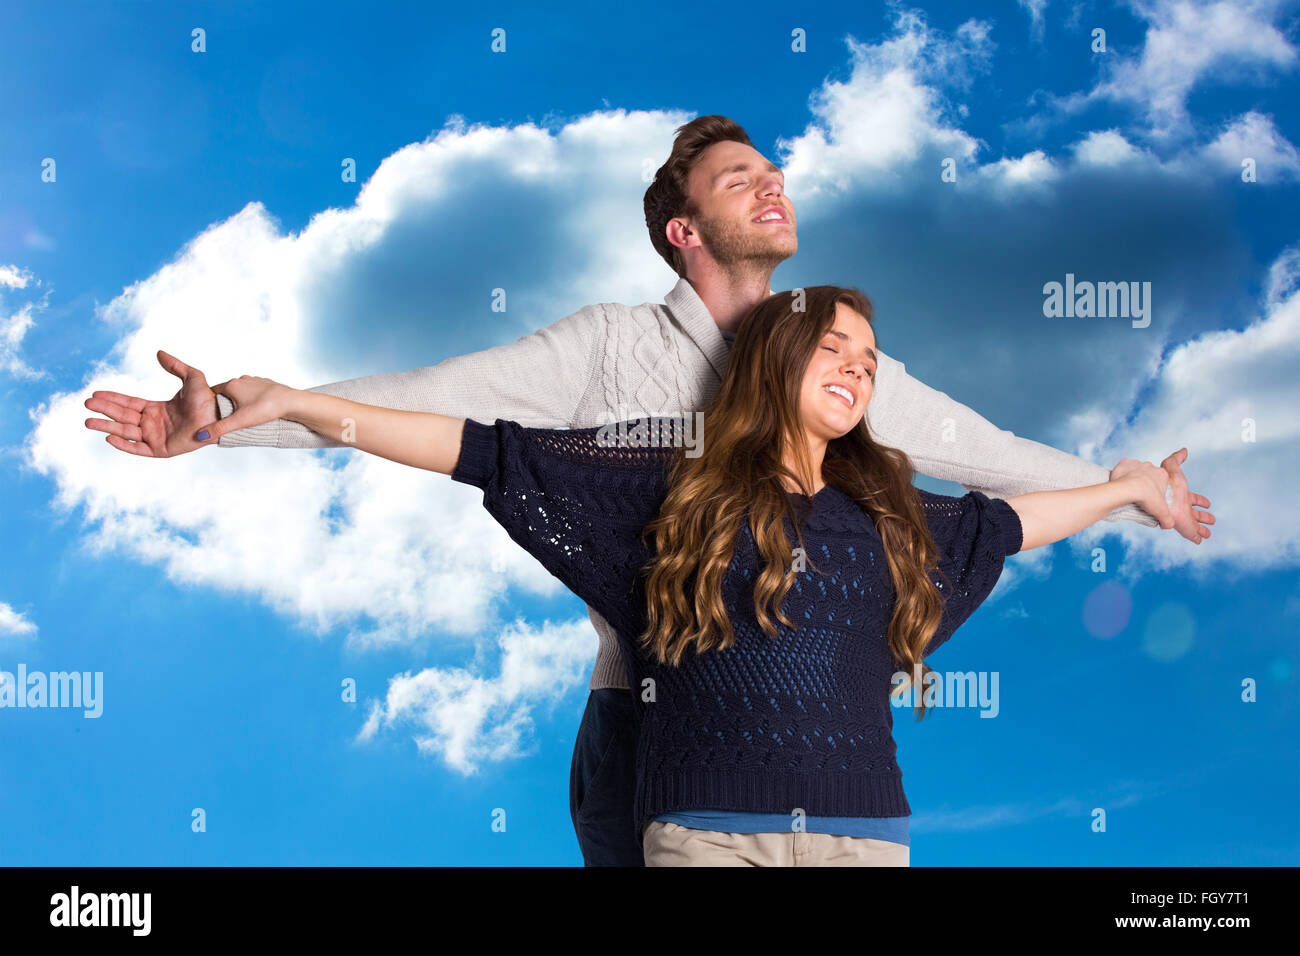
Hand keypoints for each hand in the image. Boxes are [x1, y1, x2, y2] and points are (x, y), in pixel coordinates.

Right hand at [84, 350, 218, 457]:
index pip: (129, 403)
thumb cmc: (208, 399)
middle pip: (123, 416)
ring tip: (88, 421)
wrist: (219, 416)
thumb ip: (175, 366)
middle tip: (86, 404)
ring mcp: (156, 437)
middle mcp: (153, 423)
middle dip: (104, 410)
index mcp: (157, 409)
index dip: (112, 398)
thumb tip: (158, 352)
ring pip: (126, 431)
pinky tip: (109, 438)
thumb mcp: (191, 377)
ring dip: (107, 426)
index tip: (95, 394)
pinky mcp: (161, 449)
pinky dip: (124, 445)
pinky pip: (138, 448)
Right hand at [196, 375, 295, 443]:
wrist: (292, 402)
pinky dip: (252, 399)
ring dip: (239, 401)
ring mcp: (255, 380)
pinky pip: (254, 391)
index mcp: (232, 384)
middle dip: (224, 403)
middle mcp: (242, 379)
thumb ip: (220, 428)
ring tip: (242, 415)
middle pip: (226, 392)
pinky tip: (256, 408)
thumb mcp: (240, 421)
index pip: (213, 392)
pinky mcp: (266, 384)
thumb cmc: (266, 409)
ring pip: (241, 391)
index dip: (210, 403)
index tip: (211, 414)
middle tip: (226, 418)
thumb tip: (200, 435)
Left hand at [1109, 457, 1173, 529]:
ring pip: (1136, 470)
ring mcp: (1137, 463)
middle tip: (1139, 494)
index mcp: (1162, 475)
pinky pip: (1124, 466)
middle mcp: (1151, 466)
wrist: (1128, 489)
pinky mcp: (1125, 463)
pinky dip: (1122, 472)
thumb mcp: (1162, 512)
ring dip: (1133, 477)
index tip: (1150, 496)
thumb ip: (1168, 519)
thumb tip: (1169, 525)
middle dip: (1145, 483)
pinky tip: (1121, 481)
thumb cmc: (1146, 498)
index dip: (1156, 489)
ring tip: (1129, 490)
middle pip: (1149, 475)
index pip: (1161, 481)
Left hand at [1159, 447, 1213, 544]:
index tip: (1207, 503)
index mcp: (1182, 495)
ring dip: (1202, 529)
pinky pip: (1192, 534)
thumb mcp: (1171, 468)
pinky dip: (1197, 537)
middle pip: (1195, 513)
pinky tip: (1200, 540)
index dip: (1200, 501)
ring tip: (1208, 533)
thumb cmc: (1165, 483)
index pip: (1193, 499)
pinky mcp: (1183, 527)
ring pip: (1195, 525)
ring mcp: (1183, 518)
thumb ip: (1176, 459)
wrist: (1157, 499)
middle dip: (1203, 517)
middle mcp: (1183, 507)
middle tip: (1212, 520)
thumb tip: (1184, 450)